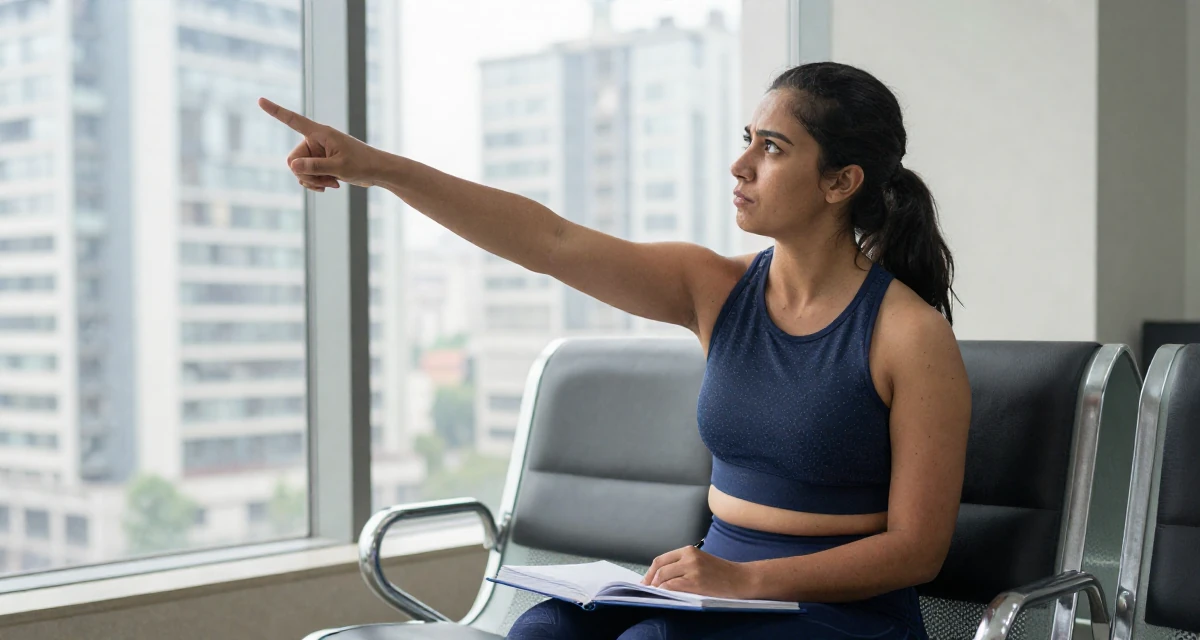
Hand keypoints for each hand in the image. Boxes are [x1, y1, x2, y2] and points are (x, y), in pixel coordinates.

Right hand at [258, 97, 385, 190]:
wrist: (377, 172)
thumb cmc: (362, 164)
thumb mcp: (338, 167)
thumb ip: (315, 167)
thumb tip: (293, 166)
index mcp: (320, 133)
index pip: (293, 120)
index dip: (276, 111)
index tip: (260, 100)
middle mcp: (316, 140)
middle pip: (294, 160)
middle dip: (306, 174)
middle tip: (326, 181)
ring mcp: (318, 152)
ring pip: (299, 170)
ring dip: (313, 181)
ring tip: (332, 183)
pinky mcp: (321, 162)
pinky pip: (307, 175)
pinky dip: (316, 183)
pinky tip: (331, 185)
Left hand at [640, 546, 758, 598]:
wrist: (740, 578)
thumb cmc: (720, 572)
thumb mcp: (700, 561)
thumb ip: (682, 564)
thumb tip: (661, 576)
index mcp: (689, 550)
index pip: (661, 559)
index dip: (650, 571)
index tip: (646, 581)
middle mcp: (689, 557)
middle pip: (660, 567)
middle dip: (650, 580)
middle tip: (647, 589)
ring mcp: (692, 569)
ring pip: (664, 577)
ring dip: (656, 586)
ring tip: (655, 593)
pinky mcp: (695, 582)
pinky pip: (672, 586)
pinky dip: (665, 591)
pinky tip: (664, 595)